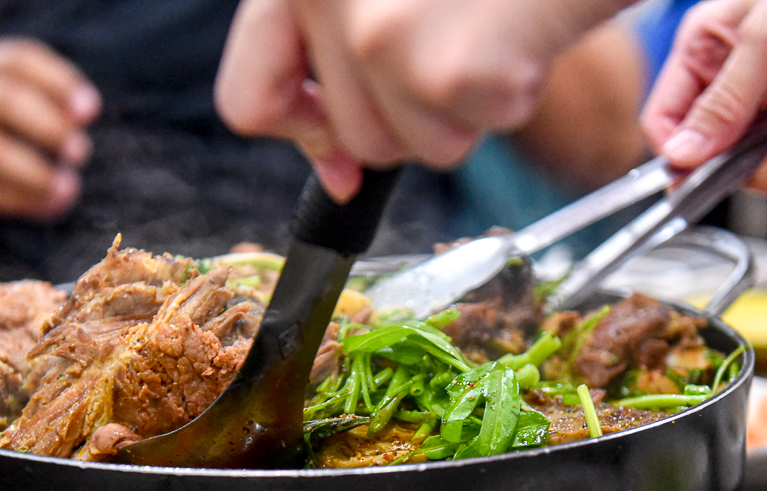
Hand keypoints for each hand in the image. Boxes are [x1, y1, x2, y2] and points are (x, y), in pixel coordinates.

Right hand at [0, 38, 100, 219]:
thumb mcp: (21, 112)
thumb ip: (54, 117)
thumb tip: (77, 143)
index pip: (20, 59)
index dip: (58, 82)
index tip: (91, 111)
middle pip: (3, 101)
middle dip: (48, 127)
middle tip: (82, 152)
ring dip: (36, 173)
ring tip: (70, 187)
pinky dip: (23, 200)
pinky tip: (52, 206)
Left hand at [215, 0, 618, 200]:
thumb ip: (340, 59)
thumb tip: (338, 179)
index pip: (248, 96)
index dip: (299, 133)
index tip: (335, 146)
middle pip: (350, 136)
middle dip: (411, 117)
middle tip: (457, 48)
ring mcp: (377, 35)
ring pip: (405, 148)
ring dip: (459, 113)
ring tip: (488, 34)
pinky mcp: (441, 70)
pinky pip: (463, 139)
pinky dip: (505, 102)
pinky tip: (518, 39)